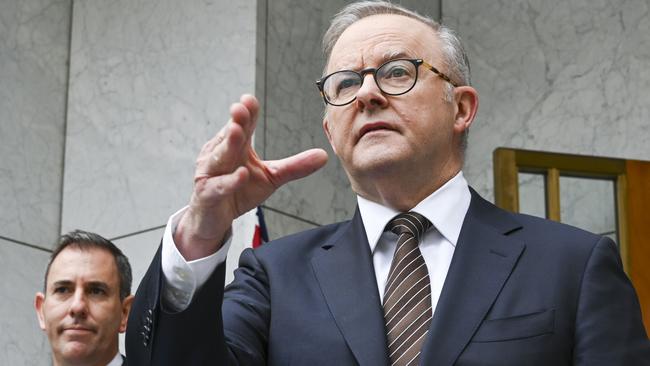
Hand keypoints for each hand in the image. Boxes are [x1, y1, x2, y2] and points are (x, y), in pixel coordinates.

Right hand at [174, 94, 327, 259]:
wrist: (215, 219)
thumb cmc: (240, 191)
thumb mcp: (271, 177)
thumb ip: (294, 166)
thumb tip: (324, 155)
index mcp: (236, 146)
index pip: (242, 125)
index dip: (246, 113)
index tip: (250, 100)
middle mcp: (220, 155)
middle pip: (229, 136)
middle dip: (236, 122)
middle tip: (240, 108)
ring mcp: (211, 174)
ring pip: (219, 156)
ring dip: (228, 143)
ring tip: (237, 131)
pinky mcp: (208, 194)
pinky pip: (219, 186)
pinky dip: (230, 180)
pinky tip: (241, 174)